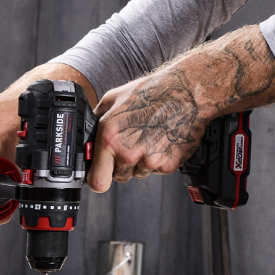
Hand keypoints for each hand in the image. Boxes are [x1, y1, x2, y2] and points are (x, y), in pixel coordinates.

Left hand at [91, 68, 204, 191]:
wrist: (186, 93)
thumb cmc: (151, 93)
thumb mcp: (113, 100)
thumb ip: (97, 121)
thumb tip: (88, 135)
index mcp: (110, 139)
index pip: (97, 181)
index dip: (96, 179)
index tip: (98, 174)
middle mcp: (129, 153)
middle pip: (119, 177)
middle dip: (120, 165)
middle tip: (130, 143)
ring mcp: (150, 161)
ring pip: (139, 173)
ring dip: (140, 162)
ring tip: (148, 137)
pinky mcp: (169, 165)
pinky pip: (157, 170)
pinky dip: (158, 159)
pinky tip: (161, 140)